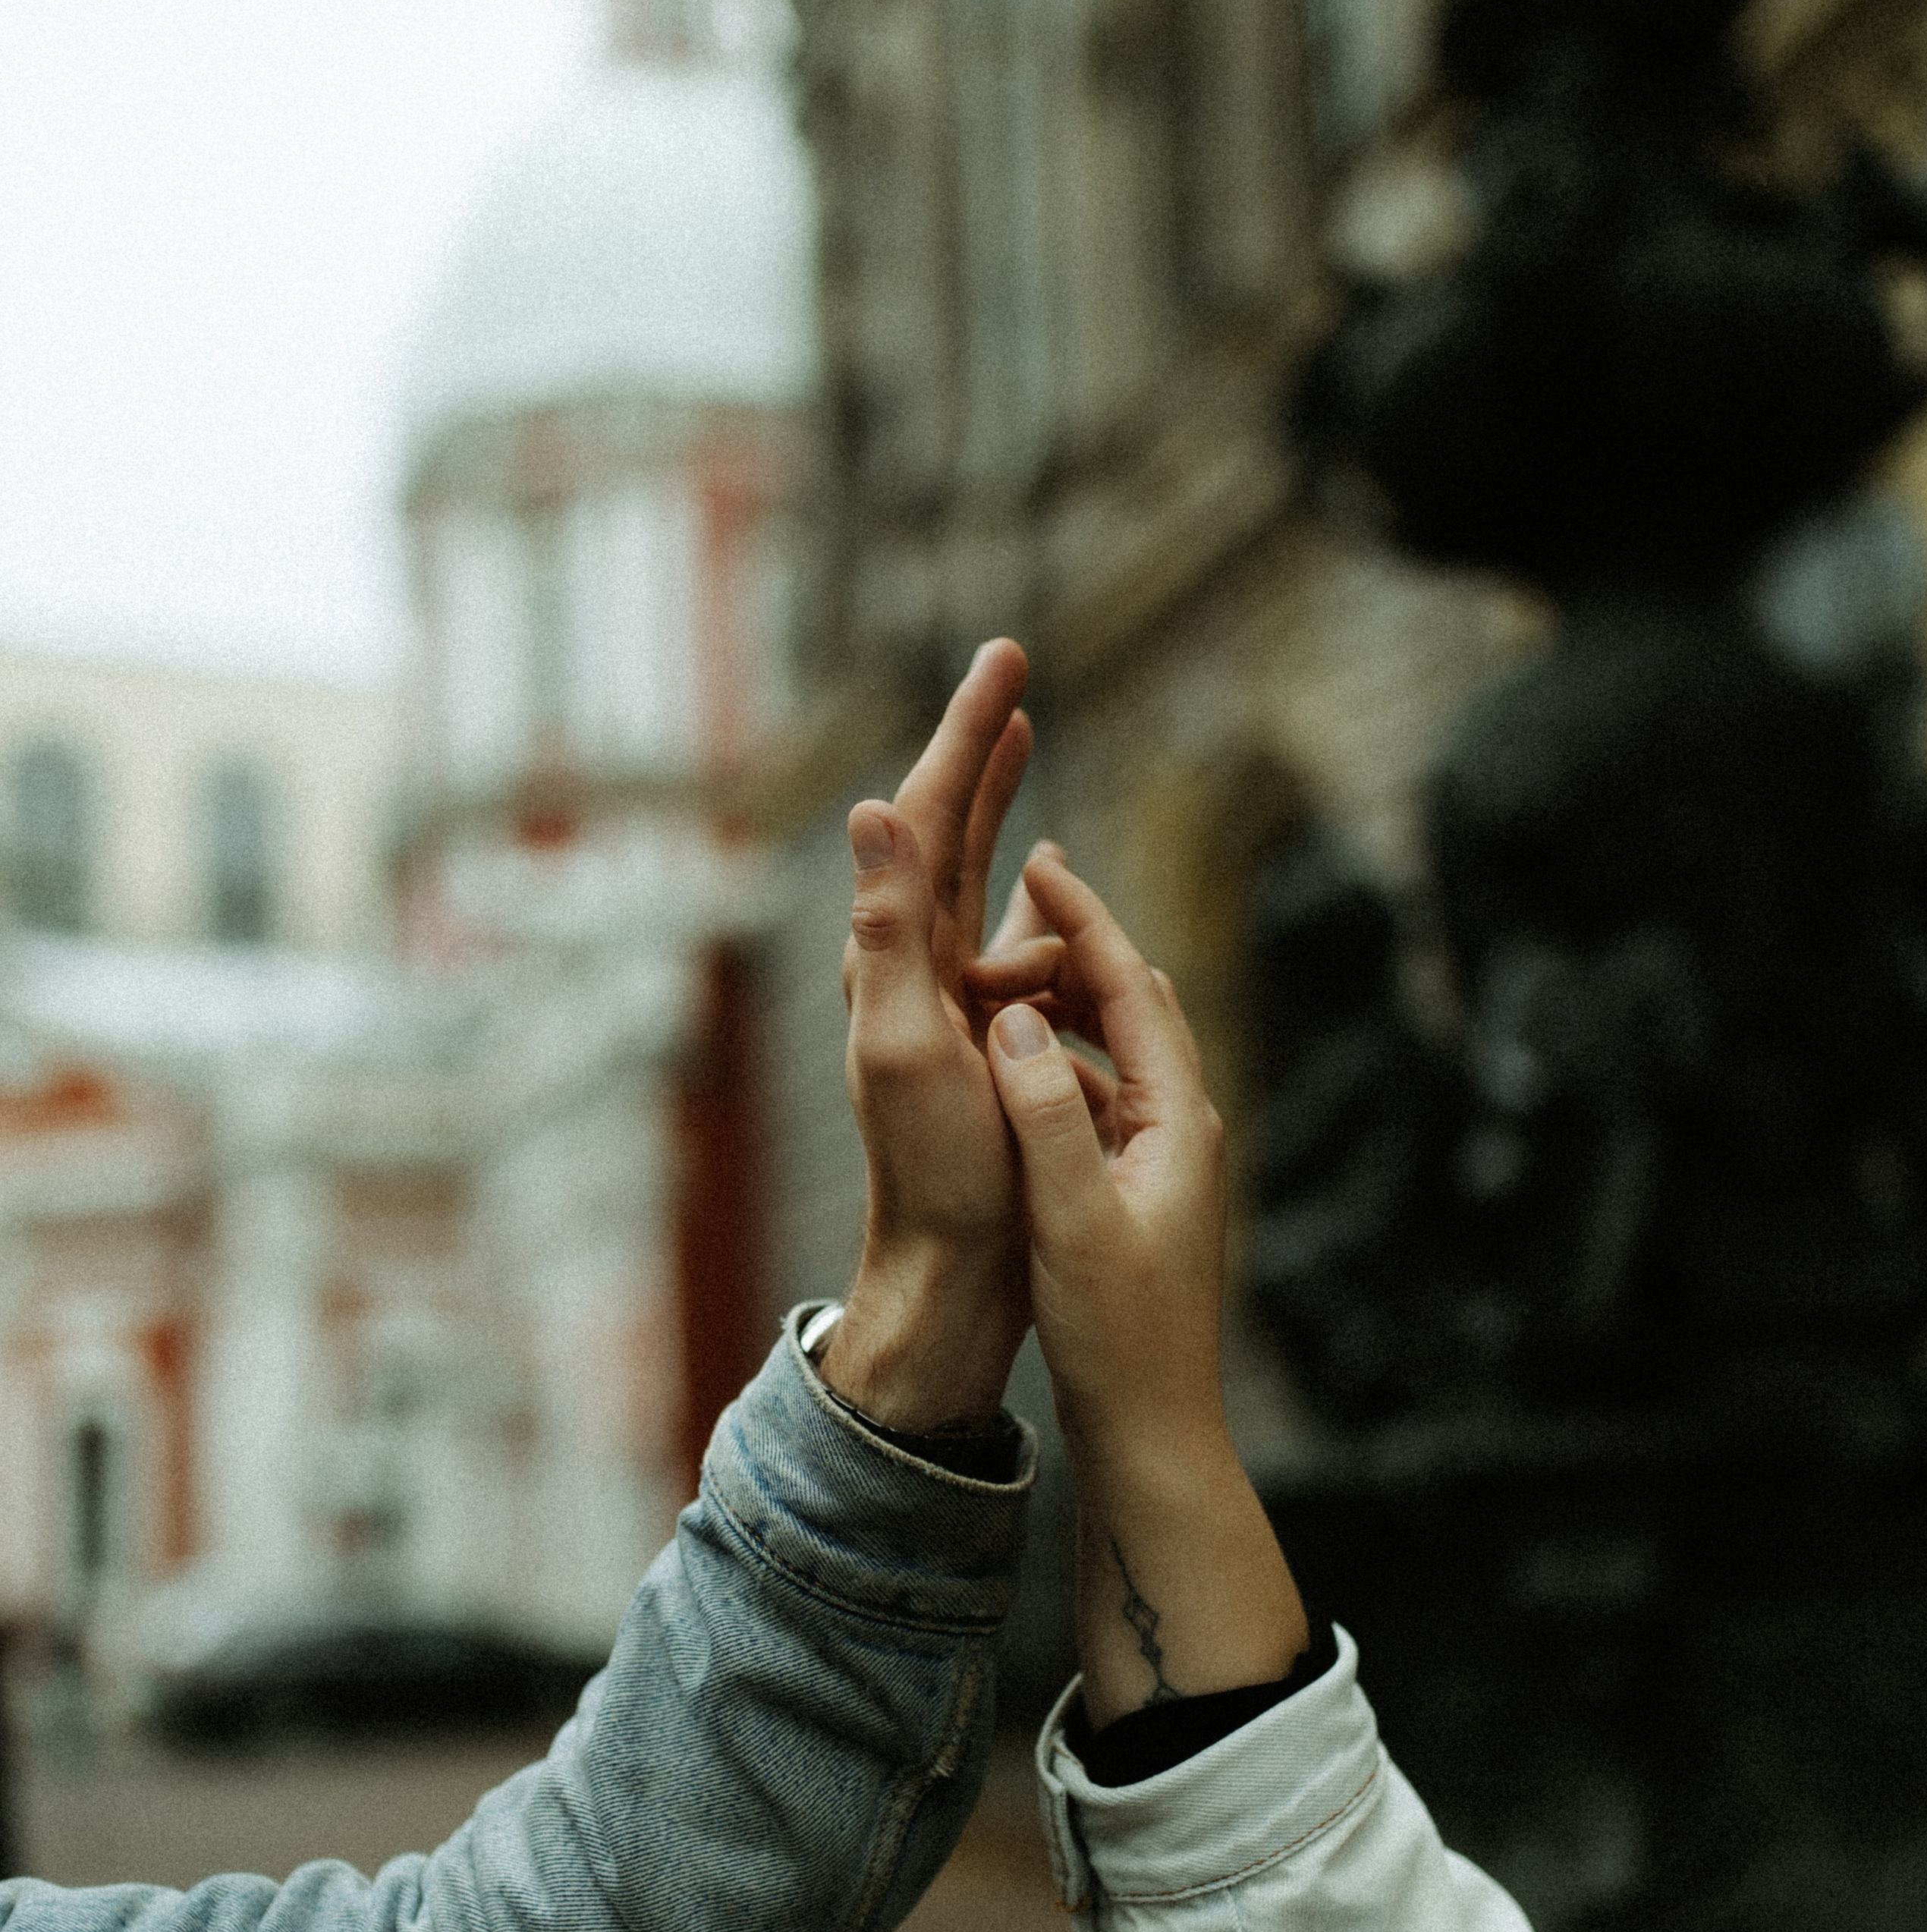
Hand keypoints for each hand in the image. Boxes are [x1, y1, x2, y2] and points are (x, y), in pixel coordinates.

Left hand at [819, 640, 1035, 1431]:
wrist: (952, 1271)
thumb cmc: (930, 1173)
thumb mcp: (899, 1046)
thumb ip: (884, 931)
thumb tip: (871, 805)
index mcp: (894, 956)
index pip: (929, 817)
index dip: (966, 735)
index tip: (1005, 660)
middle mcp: (913, 968)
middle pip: (947, 830)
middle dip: (977, 749)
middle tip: (1008, 673)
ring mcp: (948, 1004)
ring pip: (978, 879)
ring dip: (999, 811)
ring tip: (1023, 744)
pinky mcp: (982, 1044)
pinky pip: (1011, 953)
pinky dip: (1034, 908)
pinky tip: (1051, 898)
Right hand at [983, 852, 1306, 1722]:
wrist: (1153, 1431)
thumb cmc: (1118, 1335)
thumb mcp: (1070, 1216)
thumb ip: (1044, 1113)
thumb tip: (1013, 1018)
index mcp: (1180, 1121)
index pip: (1133, 990)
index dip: (1085, 922)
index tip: (1040, 860)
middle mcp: (1183, 1130)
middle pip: (1133, 1008)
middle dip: (1079, 946)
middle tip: (1023, 890)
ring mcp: (1161, 1165)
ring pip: (1113, 1056)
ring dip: (1062, 1009)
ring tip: (1001, 966)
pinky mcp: (1134, 1198)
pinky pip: (1097, 1104)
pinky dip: (1055, 1069)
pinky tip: (1010, 1072)